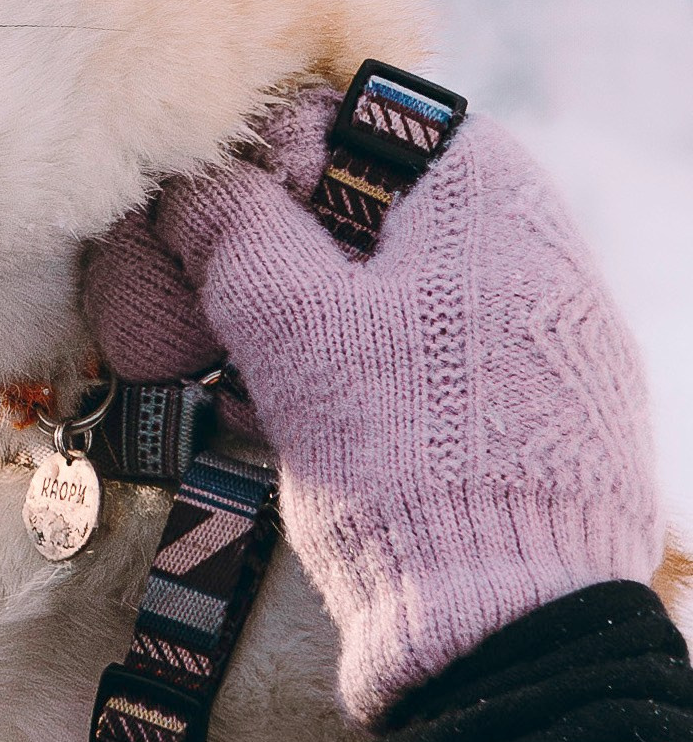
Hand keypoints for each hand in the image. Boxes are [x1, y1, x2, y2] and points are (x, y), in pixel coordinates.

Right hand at [86, 92, 660, 718]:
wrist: (511, 617)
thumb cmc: (402, 448)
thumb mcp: (289, 322)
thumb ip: (230, 229)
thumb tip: (191, 184)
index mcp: (488, 189)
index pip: (348, 124)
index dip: (255, 164)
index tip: (193, 221)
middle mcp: (538, 244)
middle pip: (373, 214)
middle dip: (280, 255)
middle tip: (206, 308)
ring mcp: (551, 335)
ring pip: (398, 295)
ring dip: (314, 326)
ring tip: (246, 381)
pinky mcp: (545, 415)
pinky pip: (432, 365)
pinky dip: (364, 380)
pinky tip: (309, 429)